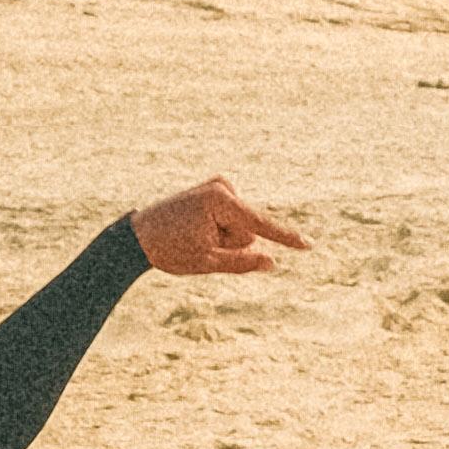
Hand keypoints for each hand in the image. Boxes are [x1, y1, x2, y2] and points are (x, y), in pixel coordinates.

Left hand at [131, 176, 309, 278]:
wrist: (138, 235)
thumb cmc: (168, 250)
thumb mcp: (207, 263)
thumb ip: (241, 263)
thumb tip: (271, 262)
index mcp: (219, 202)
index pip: (259, 225)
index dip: (286, 239)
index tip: (309, 245)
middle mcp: (222, 186)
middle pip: (247, 230)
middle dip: (230, 244)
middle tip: (198, 244)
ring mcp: (218, 185)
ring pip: (240, 226)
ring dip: (223, 238)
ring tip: (194, 236)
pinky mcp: (215, 189)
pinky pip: (231, 219)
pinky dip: (220, 229)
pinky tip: (196, 228)